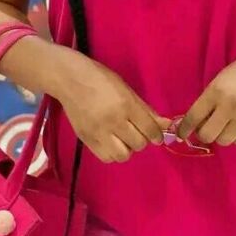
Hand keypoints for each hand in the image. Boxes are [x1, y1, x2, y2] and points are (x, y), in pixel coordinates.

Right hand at [55, 53, 171, 163]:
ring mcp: (98, 132)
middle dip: (142, 139)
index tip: (157, 135)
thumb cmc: (101, 78)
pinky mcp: (86, 139)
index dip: (157, 134)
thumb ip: (146, 109)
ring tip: (124, 138)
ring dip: (128, 148)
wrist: (70, 79)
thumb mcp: (127, 89)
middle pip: (138, 144)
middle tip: (137, 130)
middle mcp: (113, 121)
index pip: (149, 129)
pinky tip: (111, 142)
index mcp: (126, 105)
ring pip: (123, 155)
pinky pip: (106, 157)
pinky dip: (113, 153)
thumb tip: (166, 123)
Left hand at [177, 45, 235, 145]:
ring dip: (220, 135)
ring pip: (224, 141)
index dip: (184, 128)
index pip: (194, 117)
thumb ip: (207, 100)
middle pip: (208, 135)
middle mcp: (230, 106)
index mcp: (216, 91)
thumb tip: (195, 123)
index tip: (180, 134)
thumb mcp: (219, 80)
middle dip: (203, 134)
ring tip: (224, 125)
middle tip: (206, 128)